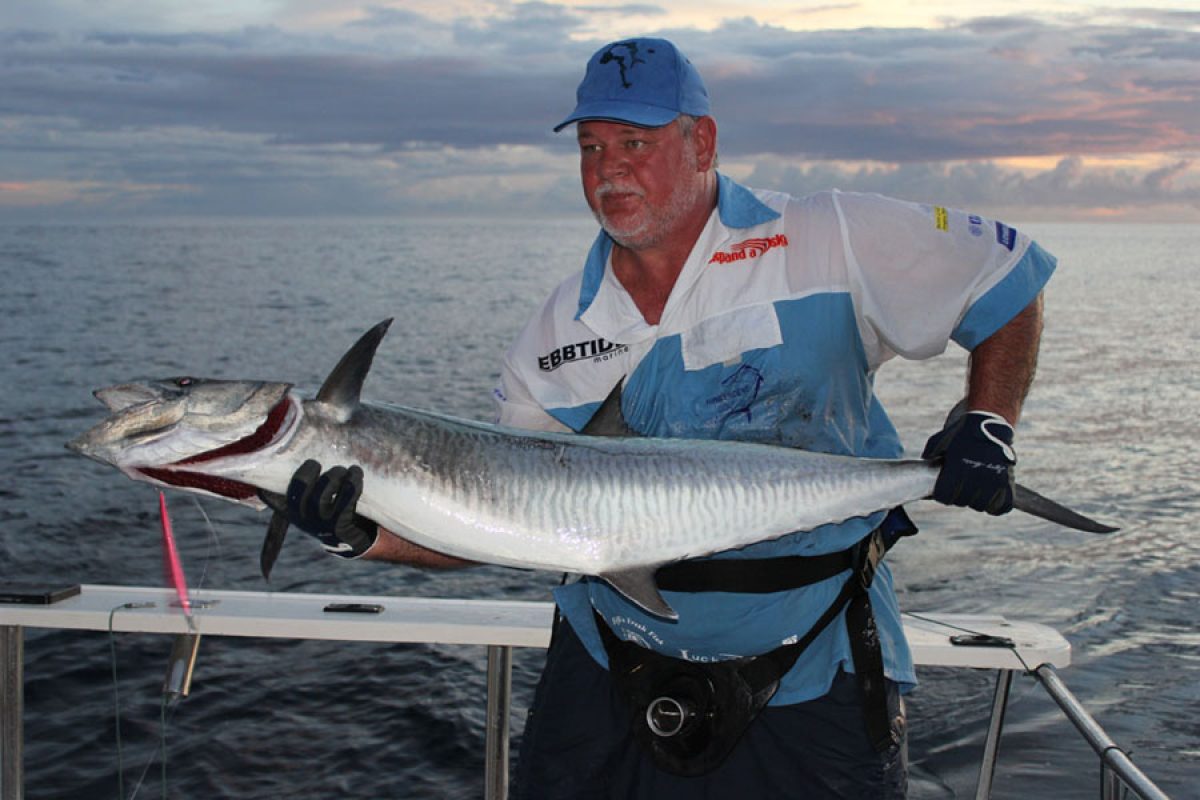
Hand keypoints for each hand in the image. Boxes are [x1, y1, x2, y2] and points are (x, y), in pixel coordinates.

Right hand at [259, 460, 377, 557]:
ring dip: (335, 476)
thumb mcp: (315, 493)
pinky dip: (352, 485)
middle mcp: (301, 517)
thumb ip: (308, 475)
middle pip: (298, 488)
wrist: (356, 535)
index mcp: (289, 507)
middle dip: (309, 470)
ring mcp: (320, 525)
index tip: (271, 461)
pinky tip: (356, 474)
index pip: (268, 493)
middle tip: (318, 464)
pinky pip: (345, 504)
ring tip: (343, 470)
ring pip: (320, 497)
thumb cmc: (333, 505)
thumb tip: (305, 431)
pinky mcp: (339, 529)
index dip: (266, 478)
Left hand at [922, 411, 1015, 514]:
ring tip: (977, 488)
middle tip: (962, 486)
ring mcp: (993, 480)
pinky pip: (1002, 506)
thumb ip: (930, 458)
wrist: (988, 422)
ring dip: (977, 500)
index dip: (943, 494)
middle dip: (959, 496)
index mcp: (955, 468)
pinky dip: (997, 504)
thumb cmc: (961, 433)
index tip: (946, 489)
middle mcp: (974, 476)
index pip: (945, 497)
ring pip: (981, 505)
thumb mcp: (939, 442)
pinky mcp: (1007, 482)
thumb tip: (920, 471)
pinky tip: (992, 496)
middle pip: (962, 502)